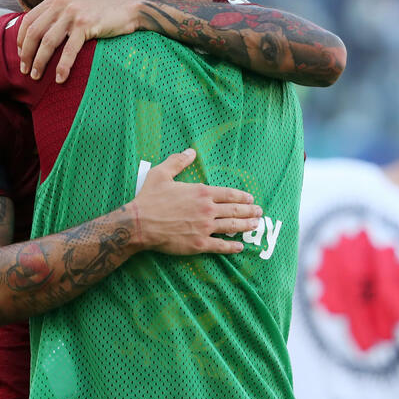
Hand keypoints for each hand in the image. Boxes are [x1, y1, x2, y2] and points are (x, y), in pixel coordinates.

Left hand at [17, 0, 141, 82]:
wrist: (128, 8)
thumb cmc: (101, 12)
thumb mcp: (74, 5)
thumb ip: (57, 14)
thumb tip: (37, 35)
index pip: (28, 20)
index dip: (20, 40)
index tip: (20, 55)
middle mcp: (61, 3)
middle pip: (34, 32)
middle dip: (26, 54)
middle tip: (24, 70)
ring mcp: (73, 13)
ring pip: (48, 42)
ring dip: (39, 62)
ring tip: (36, 76)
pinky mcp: (86, 25)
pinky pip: (69, 50)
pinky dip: (62, 66)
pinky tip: (60, 79)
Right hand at [131, 149, 260, 254]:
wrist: (139, 223)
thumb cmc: (149, 198)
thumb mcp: (161, 173)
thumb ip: (178, 161)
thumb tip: (190, 151)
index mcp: (201, 192)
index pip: (229, 194)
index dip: (242, 196)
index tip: (250, 199)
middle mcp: (207, 209)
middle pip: (235, 210)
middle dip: (249, 211)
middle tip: (259, 212)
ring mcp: (204, 227)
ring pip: (232, 227)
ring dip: (246, 226)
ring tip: (255, 226)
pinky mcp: (199, 243)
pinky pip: (220, 246)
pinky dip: (232, 247)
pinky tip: (239, 247)